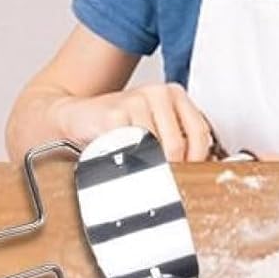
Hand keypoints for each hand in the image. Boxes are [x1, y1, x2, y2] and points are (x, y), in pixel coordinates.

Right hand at [53, 82, 215, 162]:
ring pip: (154, 149)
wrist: (78, 115)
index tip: (192, 176)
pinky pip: (129, 149)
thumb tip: (198, 169)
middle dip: (171, 170)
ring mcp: (135, 101)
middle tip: (163, 184)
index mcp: (174, 94)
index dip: (198, 159)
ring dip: (147, 169)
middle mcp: (158, 93)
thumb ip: (177, 139)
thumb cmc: (120, 124)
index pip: (199, 131)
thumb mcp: (155, 126)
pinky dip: (127, 164)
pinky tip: (121, 164)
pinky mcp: (113, 114)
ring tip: (139, 174)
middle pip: (177, 145)